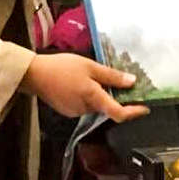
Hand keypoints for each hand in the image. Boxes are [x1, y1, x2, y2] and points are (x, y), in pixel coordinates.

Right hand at [20, 53, 148, 121]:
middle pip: (106, 107)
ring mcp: (75, 112)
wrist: (33, 74)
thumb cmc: (62, 67)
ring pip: (94, 105)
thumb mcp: (90, 66)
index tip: (145, 108)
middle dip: (112, 95)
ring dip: (98, 94)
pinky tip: (78, 82)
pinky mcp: (67, 110)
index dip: (133, 112)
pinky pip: (83, 104)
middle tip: (112, 78)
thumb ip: (111, 76)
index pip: (118, 113)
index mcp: (93, 98)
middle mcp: (85, 109)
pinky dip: (86, 96)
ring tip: (88, 75)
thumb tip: (132, 82)